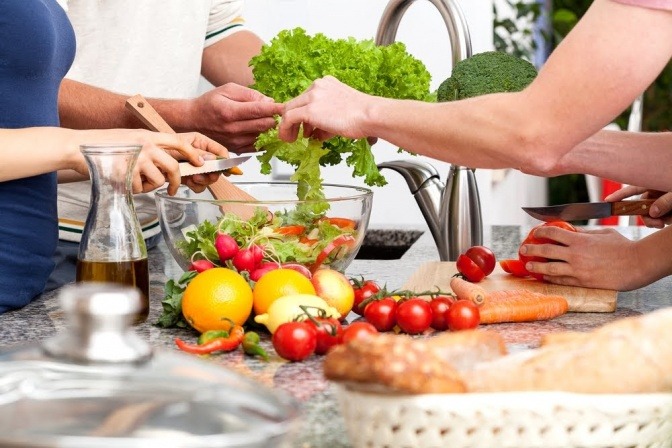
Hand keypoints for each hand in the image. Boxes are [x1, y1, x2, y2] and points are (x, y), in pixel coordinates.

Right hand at [84, 129, 227, 194]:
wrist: (78, 146)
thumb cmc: (104, 146)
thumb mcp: (131, 140)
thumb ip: (148, 148)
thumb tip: (165, 165)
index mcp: (148, 136)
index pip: (178, 142)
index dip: (192, 153)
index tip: (200, 163)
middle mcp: (146, 145)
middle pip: (173, 167)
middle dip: (176, 182)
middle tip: (173, 189)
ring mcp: (138, 159)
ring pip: (158, 181)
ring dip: (150, 186)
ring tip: (136, 181)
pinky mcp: (128, 172)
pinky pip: (141, 189)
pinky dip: (134, 190)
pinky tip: (123, 181)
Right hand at [188, 83, 282, 152]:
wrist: (194, 120)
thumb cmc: (211, 103)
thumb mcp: (228, 89)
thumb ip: (250, 94)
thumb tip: (269, 102)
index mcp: (230, 112)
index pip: (259, 110)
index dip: (275, 108)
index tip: (285, 106)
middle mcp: (232, 129)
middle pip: (264, 125)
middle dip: (274, 117)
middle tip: (278, 112)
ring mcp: (235, 141)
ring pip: (263, 135)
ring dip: (268, 128)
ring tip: (266, 119)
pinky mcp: (237, 149)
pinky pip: (258, 145)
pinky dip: (262, 137)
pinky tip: (259, 129)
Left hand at [279, 76, 376, 142]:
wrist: (370, 115)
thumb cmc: (363, 116)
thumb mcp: (341, 111)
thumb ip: (326, 118)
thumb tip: (316, 132)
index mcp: (326, 83)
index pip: (306, 98)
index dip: (303, 114)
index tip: (304, 126)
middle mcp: (317, 86)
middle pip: (295, 103)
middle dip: (295, 121)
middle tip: (299, 134)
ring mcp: (312, 96)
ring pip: (289, 110)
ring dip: (289, 127)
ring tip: (293, 138)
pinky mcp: (309, 109)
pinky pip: (288, 119)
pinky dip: (285, 130)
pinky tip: (289, 139)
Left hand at [519, 226, 646, 290]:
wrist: (638, 264)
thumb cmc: (623, 247)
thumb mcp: (603, 234)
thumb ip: (585, 233)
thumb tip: (572, 231)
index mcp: (579, 240)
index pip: (553, 233)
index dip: (541, 232)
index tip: (534, 232)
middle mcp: (575, 255)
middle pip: (546, 251)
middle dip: (531, 249)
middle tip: (523, 249)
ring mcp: (577, 270)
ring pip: (550, 269)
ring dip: (536, 268)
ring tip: (528, 266)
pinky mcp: (582, 282)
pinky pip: (562, 281)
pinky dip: (551, 279)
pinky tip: (545, 278)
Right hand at [605, 186, 671, 227]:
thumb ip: (664, 202)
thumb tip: (652, 213)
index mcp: (653, 184)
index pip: (632, 190)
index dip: (618, 195)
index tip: (607, 201)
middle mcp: (654, 192)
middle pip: (640, 207)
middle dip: (648, 218)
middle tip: (658, 224)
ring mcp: (659, 200)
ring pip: (650, 215)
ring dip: (659, 220)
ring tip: (671, 219)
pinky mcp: (665, 208)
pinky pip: (661, 217)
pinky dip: (667, 219)